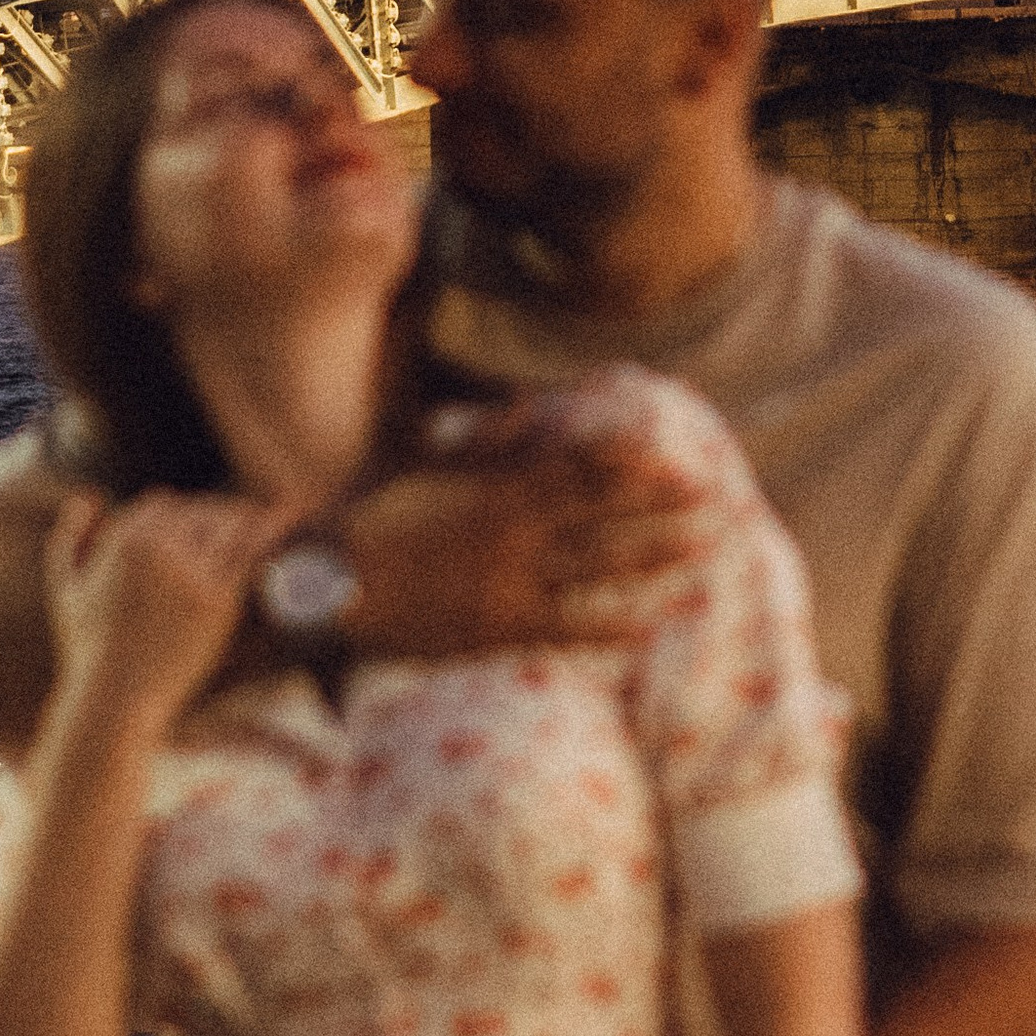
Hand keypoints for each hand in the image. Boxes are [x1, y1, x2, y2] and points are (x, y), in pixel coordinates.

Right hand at [42, 488, 290, 724]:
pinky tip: (293, 515)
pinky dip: (273, 527)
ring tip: (275, 516)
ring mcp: (189, 570)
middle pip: (200, 511)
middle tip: (246, 520)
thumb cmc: (88, 649)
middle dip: (222, 515)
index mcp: (122, 538)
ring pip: (228, 524)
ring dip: (250, 517)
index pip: (164, 504)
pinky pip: (250, 550)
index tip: (202, 522)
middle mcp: (157, 546)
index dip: (184, 513)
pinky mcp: (218, 596)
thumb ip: (70, 537)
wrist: (114, 698)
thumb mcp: (66, 588)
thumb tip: (89, 494)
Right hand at [343, 410, 712, 657]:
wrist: (325, 588)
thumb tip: (520, 407)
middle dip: (656, 501)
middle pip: (599, 510)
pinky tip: (646, 628)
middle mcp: (508, 531)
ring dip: (650, 555)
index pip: (573, 465)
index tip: (667, 454)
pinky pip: (564, 627)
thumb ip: (477, 441)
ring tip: (700, 549)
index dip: (625, 461)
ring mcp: (505, 581)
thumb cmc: (364, 519)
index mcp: (489, 486)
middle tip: (710, 495)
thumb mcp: (417, 461)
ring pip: (594, 565)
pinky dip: (606, 628)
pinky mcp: (495, 627)